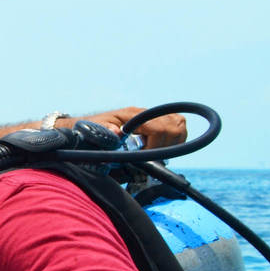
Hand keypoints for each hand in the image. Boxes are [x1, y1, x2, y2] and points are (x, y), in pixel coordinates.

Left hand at [65, 107, 186, 148]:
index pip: (158, 128)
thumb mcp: (94, 131)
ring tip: (155, 153)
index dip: (156, 147)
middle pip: (174, 126)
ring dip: (173, 143)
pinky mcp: (157, 120)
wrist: (89, 125)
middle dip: (166, 146)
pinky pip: (178, 126)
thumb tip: (116, 132)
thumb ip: (104, 132)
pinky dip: (175, 139)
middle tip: (151, 157)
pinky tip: (159, 148)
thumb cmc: (91, 129)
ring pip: (179, 125)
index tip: (145, 158)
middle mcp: (146, 112)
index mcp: (133, 115)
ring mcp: (153, 115)